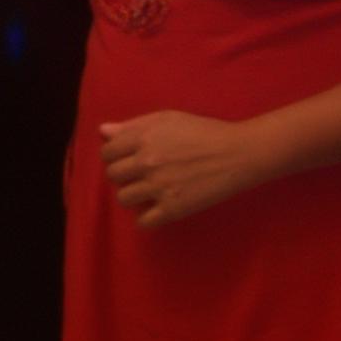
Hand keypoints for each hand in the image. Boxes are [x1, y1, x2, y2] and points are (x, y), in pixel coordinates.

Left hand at [97, 110, 271, 227]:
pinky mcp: (173, 208)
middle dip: (123, 175)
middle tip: (139, 175)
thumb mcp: (167, 119)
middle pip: (113, 176)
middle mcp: (147, 162)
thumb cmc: (203, 132)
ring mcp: (159, 187)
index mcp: (144, 138)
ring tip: (147, 191)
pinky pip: (143, 222)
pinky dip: (146, 218)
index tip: (127, 159)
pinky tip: (156, 209)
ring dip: (133, 195)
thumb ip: (133, 125)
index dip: (115, 156)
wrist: (236, 154)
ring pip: (124, 199)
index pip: (108, 153)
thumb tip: (103, 132)